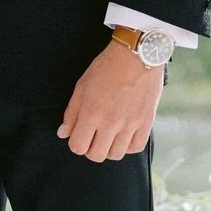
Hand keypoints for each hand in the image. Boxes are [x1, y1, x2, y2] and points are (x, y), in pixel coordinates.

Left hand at [58, 40, 164, 162]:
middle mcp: (111, 122)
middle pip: (96, 155)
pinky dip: (127, 146)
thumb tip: (64, 133)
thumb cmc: (107, 67)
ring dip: (109, 148)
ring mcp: (130, 124)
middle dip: (91, 149)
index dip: (76, 143)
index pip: (78, 146)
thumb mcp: (82, 86)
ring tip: (109, 136)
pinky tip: (123, 136)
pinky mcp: (146, 122)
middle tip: (93, 137)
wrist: (136, 56)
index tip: (79, 136)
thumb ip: (72, 113)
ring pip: (115, 155)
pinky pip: (135, 147)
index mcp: (92, 113)